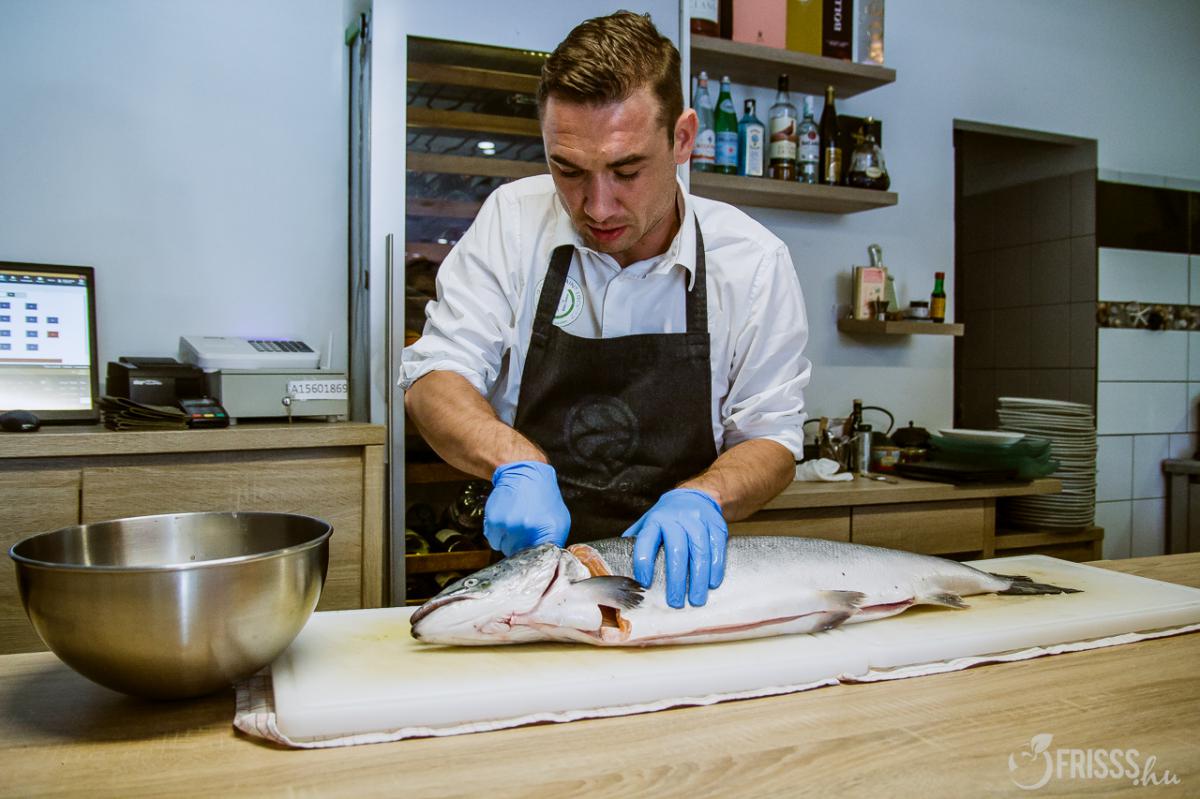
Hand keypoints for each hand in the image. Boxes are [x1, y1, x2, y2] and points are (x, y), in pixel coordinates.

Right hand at [484, 461, 570, 555]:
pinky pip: (494, 541)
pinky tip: (505, 520)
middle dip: (521, 547)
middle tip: (523, 531)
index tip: (534, 552)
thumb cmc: (542, 497)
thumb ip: (555, 541)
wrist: (524, 474)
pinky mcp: (496, 521)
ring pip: (505, 549)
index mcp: (551, 530)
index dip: (536, 558)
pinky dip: (497, 535)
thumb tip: (550, 560)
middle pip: (521, 556)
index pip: (542, 560)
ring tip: (514, 523)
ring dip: (508, 541)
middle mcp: (531, 529)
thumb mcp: (559, 519)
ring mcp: (512, 526)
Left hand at [622, 488, 726, 607]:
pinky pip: (717, 548)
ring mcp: (698, 521)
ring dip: (698, 578)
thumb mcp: (648, 522)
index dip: (644, 562)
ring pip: (699, 551)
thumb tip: (617, 564)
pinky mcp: (716, 525)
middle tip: (676, 602)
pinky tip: (712, 583)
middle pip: (676, 550)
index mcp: (655, 521)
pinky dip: (716, 568)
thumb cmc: (668, 516)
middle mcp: (676, 519)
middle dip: (676, 579)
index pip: (646, 541)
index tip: (644, 583)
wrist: (697, 495)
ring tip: (697, 599)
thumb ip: (636, 540)